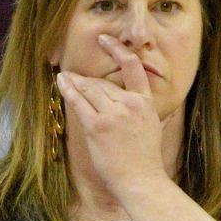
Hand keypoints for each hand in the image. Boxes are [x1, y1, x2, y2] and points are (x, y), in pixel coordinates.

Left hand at [56, 34, 167, 195]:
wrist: (140, 180)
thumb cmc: (145, 160)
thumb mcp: (154, 130)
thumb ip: (152, 115)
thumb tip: (160, 110)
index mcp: (145, 102)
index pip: (133, 67)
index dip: (117, 50)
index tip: (105, 40)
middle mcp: (130, 104)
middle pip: (104, 83)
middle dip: (86, 80)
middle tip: (73, 76)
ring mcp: (113, 114)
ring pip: (89, 90)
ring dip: (74, 82)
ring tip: (64, 77)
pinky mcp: (97, 126)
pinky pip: (79, 103)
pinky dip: (68, 91)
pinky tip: (61, 83)